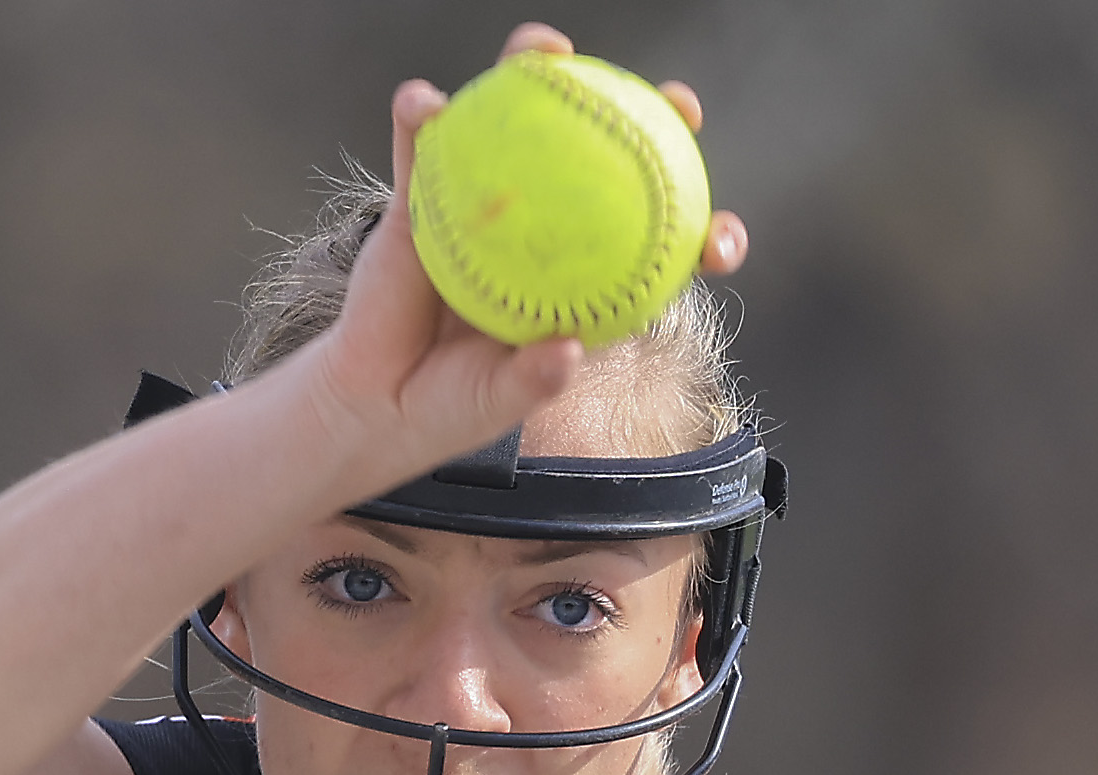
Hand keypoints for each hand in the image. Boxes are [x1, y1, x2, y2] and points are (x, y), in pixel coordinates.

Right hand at [292, 22, 753, 488]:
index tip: (721, 238)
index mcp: (580, 280)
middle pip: (599, 161)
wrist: (376, 398)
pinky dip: (420, 118)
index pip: (652, 247)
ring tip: (541, 48)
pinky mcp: (422, 195)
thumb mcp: (495, 402)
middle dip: (643, 121)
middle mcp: (543, 230)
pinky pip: (421, 148)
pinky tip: (423, 101)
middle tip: (677, 101)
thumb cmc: (451, 404)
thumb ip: (532, 380)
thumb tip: (568, 351)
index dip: (695, 233)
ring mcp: (485, 205)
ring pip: (514, 128)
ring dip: (529, 76)